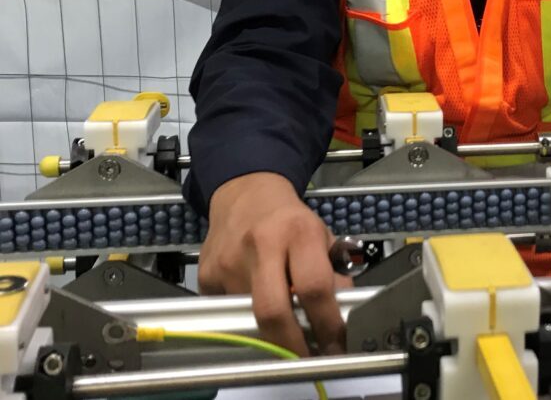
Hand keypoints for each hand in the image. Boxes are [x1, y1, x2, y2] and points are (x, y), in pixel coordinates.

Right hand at [198, 172, 349, 356]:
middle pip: (273, 311)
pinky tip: (254, 296)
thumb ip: (333, 271)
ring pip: (250, 316)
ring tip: (283, 321)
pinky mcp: (207, 275)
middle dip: (292, 345)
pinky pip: (229, 310)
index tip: (335, 343)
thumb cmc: (289, 218)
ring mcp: (230, 262)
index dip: (327, 323)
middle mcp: (262, 245)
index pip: (314, 287)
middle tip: (307, 357)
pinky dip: (245, 315)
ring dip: (269, 329)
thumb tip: (343, 312)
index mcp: (298, 231)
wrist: (244, 193)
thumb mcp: (321, 234)